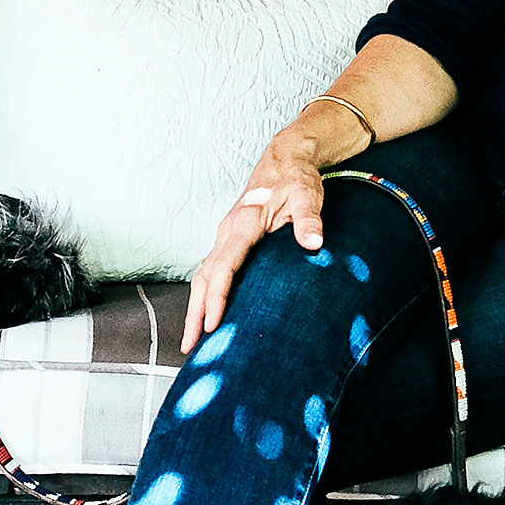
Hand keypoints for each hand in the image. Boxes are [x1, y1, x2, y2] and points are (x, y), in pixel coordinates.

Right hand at [182, 135, 327, 353]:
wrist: (285, 159)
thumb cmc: (296, 178)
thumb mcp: (308, 195)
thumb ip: (309, 219)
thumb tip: (314, 242)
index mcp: (243, 223)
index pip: (225, 265)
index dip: (217, 295)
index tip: (212, 322)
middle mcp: (227, 231)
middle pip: (204, 276)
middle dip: (195, 312)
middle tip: (190, 346)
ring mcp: (225, 236)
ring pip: (203, 276)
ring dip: (195, 307)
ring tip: (191, 339)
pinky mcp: (229, 240)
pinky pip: (212, 271)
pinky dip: (204, 294)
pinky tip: (206, 312)